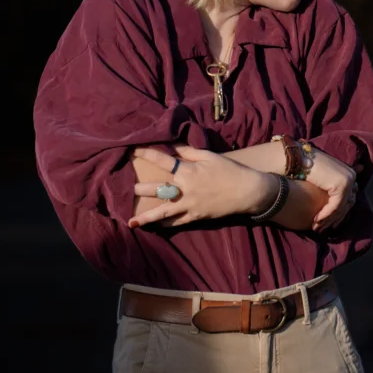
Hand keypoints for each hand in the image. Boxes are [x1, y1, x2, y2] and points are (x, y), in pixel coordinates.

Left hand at [128, 145, 270, 228]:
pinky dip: (166, 224)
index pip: (164, 161)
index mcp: (188, 171)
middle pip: (157, 189)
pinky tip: (156, 226)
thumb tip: (174, 146)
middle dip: (140, 189)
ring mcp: (189, 205)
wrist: (247, 191)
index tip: (133, 151)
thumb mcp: (210, 156)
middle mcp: (185, 189)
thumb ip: (189, 152)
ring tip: (131, 222)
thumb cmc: (229, 171)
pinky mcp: (196, 216)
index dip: (148, 155)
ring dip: (146, 217)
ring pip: (163, 212)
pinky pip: (177, 222)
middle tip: (125, 189)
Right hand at [303, 146, 358, 232]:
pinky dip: (326, 215)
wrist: (298, 159)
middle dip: (334, 219)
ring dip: (328, 219)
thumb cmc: (306, 168)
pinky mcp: (341, 185)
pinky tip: (316, 220)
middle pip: (346, 204)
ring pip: (340, 207)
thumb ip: (331, 186)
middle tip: (323, 229)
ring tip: (317, 227)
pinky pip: (335, 206)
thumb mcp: (322, 178)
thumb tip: (340, 193)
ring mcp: (348, 180)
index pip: (348, 198)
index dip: (338, 212)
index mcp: (349, 173)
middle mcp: (351, 176)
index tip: (328, 223)